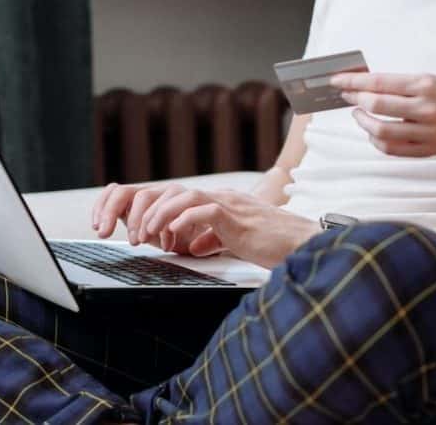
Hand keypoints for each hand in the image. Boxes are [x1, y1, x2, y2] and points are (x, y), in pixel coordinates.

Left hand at [92, 182, 319, 267]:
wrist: (303, 245)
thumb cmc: (273, 245)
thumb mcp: (234, 242)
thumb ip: (213, 239)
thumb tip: (196, 246)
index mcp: (216, 203)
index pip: (173, 195)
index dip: (147, 208)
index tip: (132, 230)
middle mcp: (219, 198)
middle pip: (171, 190)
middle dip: (144, 209)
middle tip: (132, 235)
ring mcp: (229, 204)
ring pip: (183, 195)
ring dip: (158, 214)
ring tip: (146, 234)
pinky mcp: (237, 218)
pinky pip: (205, 210)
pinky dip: (183, 221)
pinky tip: (174, 236)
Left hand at [330, 72, 435, 155]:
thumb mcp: (428, 78)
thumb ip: (399, 84)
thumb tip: (363, 85)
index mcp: (425, 85)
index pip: (380, 83)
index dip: (354, 82)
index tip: (338, 81)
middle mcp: (426, 109)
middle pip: (378, 106)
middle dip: (356, 100)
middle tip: (348, 96)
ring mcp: (427, 132)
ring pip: (382, 132)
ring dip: (363, 123)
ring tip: (358, 115)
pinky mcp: (427, 149)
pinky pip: (393, 149)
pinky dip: (376, 141)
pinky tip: (373, 132)